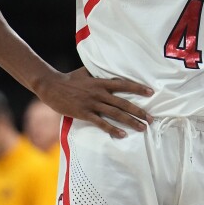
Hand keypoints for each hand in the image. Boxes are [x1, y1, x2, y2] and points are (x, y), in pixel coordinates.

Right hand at [36, 66, 153, 138]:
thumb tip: (107, 69)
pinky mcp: (84, 113)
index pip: (124, 84)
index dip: (138, 88)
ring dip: (131, 121)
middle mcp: (99, 93)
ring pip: (116, 114)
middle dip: (139, 111)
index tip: (151, 92)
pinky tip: (122, 135)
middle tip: (151, 119)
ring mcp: (92, 104)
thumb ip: (98, 73)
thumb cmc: (69, 78)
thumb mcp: (85, 72)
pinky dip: (113, 129)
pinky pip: (101, 123)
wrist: (51, 86)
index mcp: (101, 82)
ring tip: (142, 128)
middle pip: (123, 103)